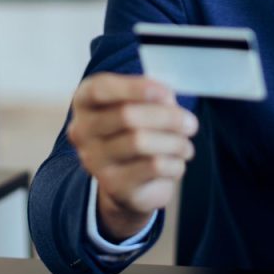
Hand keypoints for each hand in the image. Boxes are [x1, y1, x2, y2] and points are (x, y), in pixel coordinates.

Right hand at [67, 72, 198, 240]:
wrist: (131, 183)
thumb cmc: (137, 132)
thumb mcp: (141, 106)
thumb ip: (150, 96)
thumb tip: (165, 98)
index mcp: (85, 102)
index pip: (101, 89)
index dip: (134, 87)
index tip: (167, 93)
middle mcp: (82, 131)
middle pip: (126, 116)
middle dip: (167, 117)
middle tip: (191, 124)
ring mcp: (94, 160)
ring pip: (140, 142)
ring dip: (175, 142)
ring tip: (186, 146)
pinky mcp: (113, 186)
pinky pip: (153, 167)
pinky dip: (174, 163)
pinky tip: (178, 162)